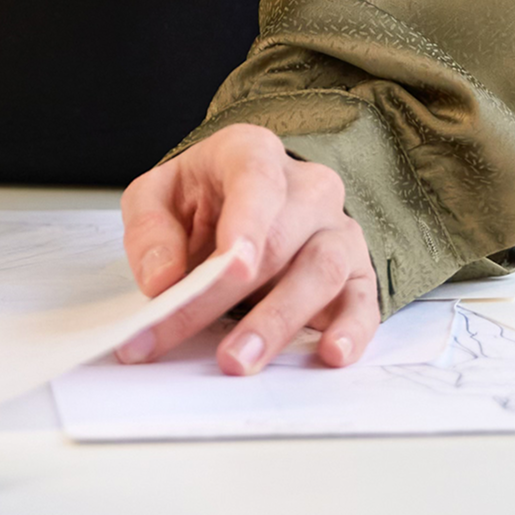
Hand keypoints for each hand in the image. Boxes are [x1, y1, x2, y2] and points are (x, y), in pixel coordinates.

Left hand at [117, 123, 379, 373]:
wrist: (248, 206)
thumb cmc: (204, 200)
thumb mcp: (159, 196)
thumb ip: (150, 229)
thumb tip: (162, 279)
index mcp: (253, 154)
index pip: (256, 177)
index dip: (247, 221)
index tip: (231, 264)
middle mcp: (306, 187)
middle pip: (279, 240)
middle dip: (229, 297)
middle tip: (190, 337)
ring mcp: (337, 229)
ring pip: (322, 272)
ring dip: (280, 322)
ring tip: (240, 360)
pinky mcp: (357, 273)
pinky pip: (364, 301)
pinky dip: (351, 330)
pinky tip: (330, 354)